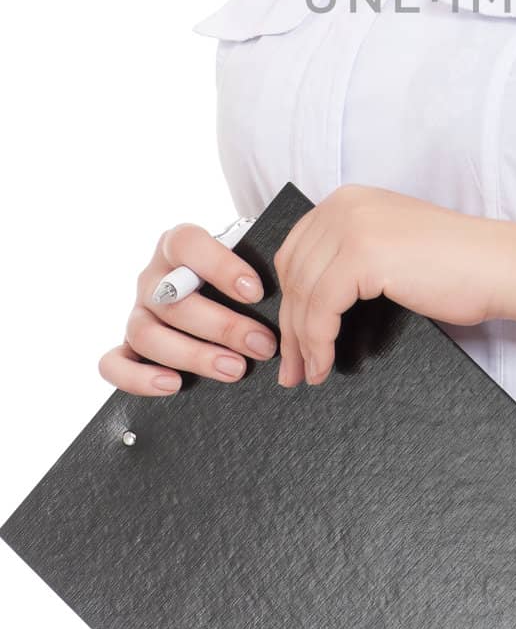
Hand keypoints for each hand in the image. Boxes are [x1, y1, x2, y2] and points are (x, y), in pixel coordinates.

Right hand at [97, 224, 278, 395]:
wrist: (214, 291)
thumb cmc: (234, 276)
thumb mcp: (245, 261)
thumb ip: (257, 268)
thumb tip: (289, 293)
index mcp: (177, 245)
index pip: (187, 244)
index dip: (220, 267)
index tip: (256, 292)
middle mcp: (152, 277)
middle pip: (174, 301)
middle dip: (223, 327)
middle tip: (263, 345)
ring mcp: (137, 311)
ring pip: (147, 334)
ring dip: (194, 355)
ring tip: (235, 369)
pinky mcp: (127, 346)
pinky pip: (113, 364)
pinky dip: (138, 378)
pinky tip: (173, 384)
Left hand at [273, 185, 515, 387]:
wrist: (499, 265)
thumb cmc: (456, 265)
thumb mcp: (390, 246)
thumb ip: (350, 255)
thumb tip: (308, 302)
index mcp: (349, 199)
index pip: (295, 252)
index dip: (288, 300)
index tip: (290, 337)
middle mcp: (345, 204)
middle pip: (293, 273)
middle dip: (289, 326)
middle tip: (291, 366)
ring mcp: (353, 226)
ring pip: (303, 294)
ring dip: (301, 342)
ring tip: (308, 373)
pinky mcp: (363, 254)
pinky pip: (321, 308)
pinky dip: (318, 343)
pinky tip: (325, 364)